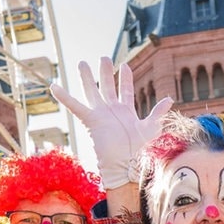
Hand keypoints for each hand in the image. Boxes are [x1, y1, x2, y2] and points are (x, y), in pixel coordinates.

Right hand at [49, 58, 171, 186]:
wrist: (125, 165)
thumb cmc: (140, 151)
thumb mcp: (152, 128)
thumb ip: (158, 112)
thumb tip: (169, 98)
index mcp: (126, 112)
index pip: (125, 90)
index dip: (125, 78)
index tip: (125, 65)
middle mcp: (112, 111)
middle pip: (107, 87)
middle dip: (106, 72)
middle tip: (104, 58)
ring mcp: (100, 114)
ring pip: (92, 91)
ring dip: (87, 77)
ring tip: (82, 63)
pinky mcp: (90, 120)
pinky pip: (74, 106)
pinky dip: (64, 97)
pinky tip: (53, 87)